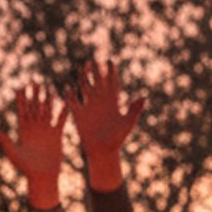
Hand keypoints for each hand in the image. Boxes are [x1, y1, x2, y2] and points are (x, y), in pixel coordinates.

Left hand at [0, 83, 65, 210]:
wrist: (42, 177)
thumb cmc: (26, 167)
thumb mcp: (13, 152)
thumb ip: (5, 140)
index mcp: (23, 130)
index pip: (22, 110)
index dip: (21, 98)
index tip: (20, 86)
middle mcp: (34, 128)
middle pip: (34, 107)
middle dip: (34, 94)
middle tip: (35, 80)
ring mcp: (46, 130)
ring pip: (47, 111)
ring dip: (48, 100)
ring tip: (49, 88)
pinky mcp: (57, 135)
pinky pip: (60, 120)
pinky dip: (63, 112)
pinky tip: (65, 102)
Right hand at [67, 60, 143, 189]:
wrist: (103, 152)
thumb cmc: (118, 139)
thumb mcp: (128, 123)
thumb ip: (134, 110)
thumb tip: (143, 97)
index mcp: (113, 101)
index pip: (111, 81)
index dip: (111, 70)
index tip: (110, 60)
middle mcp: (100, 101)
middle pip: (97, 80)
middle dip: (95, 69)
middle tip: (93, 60)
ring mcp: (89, 106)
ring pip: (84, 86)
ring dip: (83, 77)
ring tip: (81, 69)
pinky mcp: (79, 114)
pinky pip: (72, 102)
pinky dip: (69, 95)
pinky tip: (69, 89)